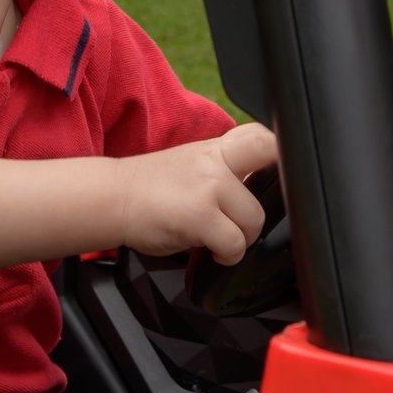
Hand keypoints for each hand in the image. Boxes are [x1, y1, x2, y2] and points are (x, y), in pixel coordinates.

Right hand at [117, 123, 278, 265]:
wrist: (111, 198)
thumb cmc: (149, 188)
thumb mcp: (190, 164)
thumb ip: (224, 169)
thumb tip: (259, 186)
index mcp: (214, 148)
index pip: (262, 137)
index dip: (280, 153)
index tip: (277, 175)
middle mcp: (214, 162)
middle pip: (273, 178)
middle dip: (261, 207)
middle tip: (242, 218)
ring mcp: (208, 187)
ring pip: (254, 221)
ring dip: (240, 238)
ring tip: (217, 238)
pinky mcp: (200, 216)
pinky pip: (235, 245)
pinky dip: (226, 255)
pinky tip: (211, 251)